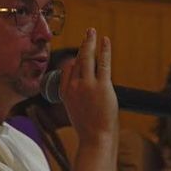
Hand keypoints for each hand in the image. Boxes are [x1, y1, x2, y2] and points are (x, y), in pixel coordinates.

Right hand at [57, 28, 117, 143]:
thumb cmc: (88, 128)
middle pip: (77, 60)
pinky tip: (105, 41)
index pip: (67, 69)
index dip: (74, 62)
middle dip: (83, 45)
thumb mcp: (75, 110)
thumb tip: (82, 88)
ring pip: (87, 58)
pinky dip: (104, 50)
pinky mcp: (102, 86)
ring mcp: (87, 85)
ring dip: (90, 42)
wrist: (95, 138)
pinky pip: (102, 63)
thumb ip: (76, 96)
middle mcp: (74, 86)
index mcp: (65, 92)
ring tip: (93, 32)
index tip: (80, 56)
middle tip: (88, 33)